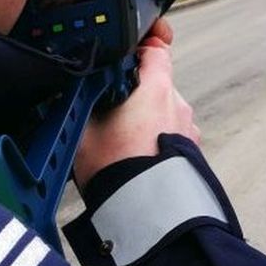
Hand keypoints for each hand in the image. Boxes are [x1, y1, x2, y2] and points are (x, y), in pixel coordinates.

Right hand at [74, 18, 199, 186]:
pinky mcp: (191, 155)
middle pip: (158, 85)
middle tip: (112, 112)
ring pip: (165, 114)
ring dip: (148, 121)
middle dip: (137, 94)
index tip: (127, 57)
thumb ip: (85, 102)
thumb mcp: (84, 128)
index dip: (140, 50)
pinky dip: (157, 142)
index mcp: (157, 89)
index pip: (156, 51)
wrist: (142, 215)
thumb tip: (74, 92)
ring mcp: (188, 132)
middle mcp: (178, 106)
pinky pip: (171, 138)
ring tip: (123, 143)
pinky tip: (137, 159)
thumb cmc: (115, 169)